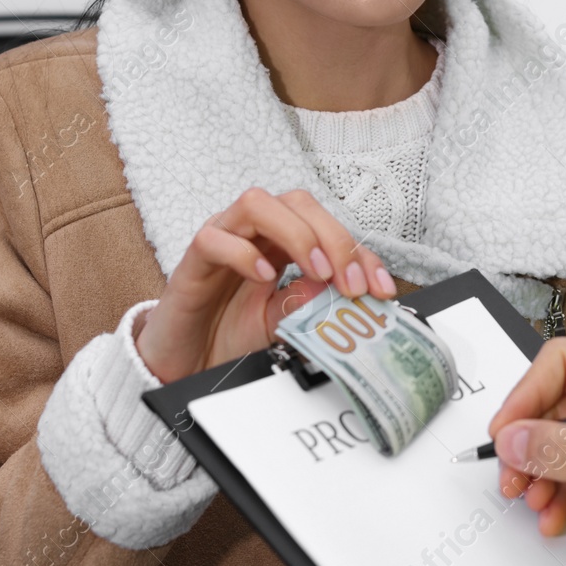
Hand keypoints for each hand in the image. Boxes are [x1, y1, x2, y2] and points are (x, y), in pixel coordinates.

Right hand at [136, 188, 394, 383]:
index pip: (327, 227)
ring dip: (296, 234)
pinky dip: (244, 254)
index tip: (380, 288)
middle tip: (349, 282)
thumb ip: (306, 306)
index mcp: (281, 243)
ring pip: (257, 203)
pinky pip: (214, 238)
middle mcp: (253, 233)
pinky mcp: (192, 261)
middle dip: (333, 237)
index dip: (359, 252)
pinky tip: (264, 278)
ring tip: (317, 272)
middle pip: (297, 202)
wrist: (185, 363)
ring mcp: (222, 240)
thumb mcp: (281, 324)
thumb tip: (337, 292)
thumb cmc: (229, 334)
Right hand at [487, 338, 565, 565]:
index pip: (565, 364)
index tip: (507, 428)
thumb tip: (518, 438)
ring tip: (534, 497)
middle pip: (552, 407)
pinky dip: (552, 497)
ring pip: (552, 444)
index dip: (529, 393)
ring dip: (536, 474)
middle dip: (528, 442)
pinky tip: (554, 515)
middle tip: (513, 470)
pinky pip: (564, 477)